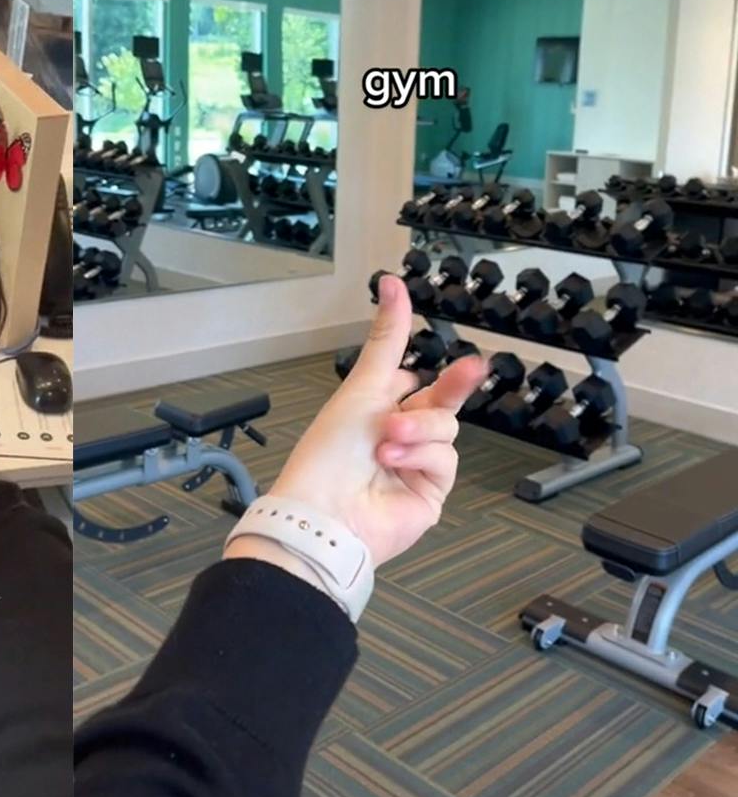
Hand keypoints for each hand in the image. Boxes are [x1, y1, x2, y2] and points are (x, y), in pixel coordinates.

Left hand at [254, 274, 485, 568]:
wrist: (323, 514)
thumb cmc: (327, 453)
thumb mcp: (362, 386)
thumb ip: (388, 339)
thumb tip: (391, 283)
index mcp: (375, 409)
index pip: (412, 381)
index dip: (425, 365)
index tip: (444, 337)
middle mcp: (397, 436)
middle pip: (441, 402)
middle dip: (453, 384)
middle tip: (472, 367)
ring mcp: (416, 466)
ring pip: (445, 428)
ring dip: (417, 429)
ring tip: (387, 440)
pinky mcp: (430, 491)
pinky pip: (444, 460)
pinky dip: (420, 456)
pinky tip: (394, 461)